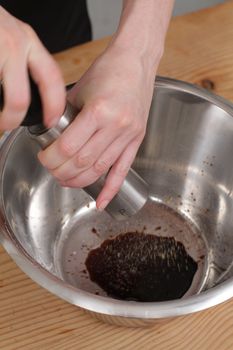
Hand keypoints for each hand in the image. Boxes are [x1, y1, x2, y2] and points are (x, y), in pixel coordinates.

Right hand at [0, 6, 64, 129]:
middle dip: (12, 119)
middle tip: (6, 125)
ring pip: (5, 98)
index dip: (55, 105)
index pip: (52, 78)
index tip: (51, 121)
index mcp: (27, 41)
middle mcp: (13, 44)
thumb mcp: (13, 36)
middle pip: (19, 99)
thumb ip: (24, 61)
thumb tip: (29, 98)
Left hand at [38, 46, 155, 208]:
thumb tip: (51, 136)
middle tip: (52, 171)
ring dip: (80, 182)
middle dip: (62, 172)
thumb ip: (65, 115)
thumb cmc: (108, 70)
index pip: (69, 148)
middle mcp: (116, 126)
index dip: (52, 158)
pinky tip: (102, 203)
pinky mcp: (137, 140)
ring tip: (67, 182)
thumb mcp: (80, 89)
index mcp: (99, 111)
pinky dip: (111, 189)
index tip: (44, 158)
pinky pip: (123, 170)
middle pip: (83, 162)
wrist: (136, 61)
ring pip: (101, 170)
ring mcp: (129, 135)